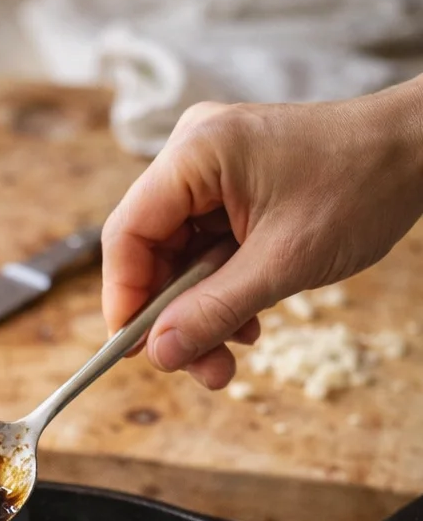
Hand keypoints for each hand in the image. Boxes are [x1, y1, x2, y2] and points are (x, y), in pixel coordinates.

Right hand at [101, 80, 422, 388]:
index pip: (129, 235)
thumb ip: (213, 311)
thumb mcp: (282, 264)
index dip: (126, 300)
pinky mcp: (235, 187)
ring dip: (201, 313)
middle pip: (151, 251)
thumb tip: (159, 354)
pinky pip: (208, 249)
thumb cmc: (360, 187)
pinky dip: (222, 291)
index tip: (137, 352)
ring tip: (229, 357)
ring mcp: (214, 170)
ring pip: (180, 258)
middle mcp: (194, 154)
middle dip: (173, 317)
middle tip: (198, 368)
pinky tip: (248, 321)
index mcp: (195, 154)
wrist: (418, 152)